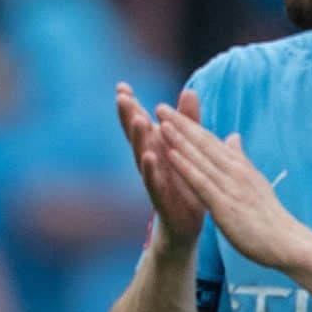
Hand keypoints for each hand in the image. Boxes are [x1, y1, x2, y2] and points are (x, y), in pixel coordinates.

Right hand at [117, 83, 204, 250]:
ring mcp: (154, 180)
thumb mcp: (187, 148)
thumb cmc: (183, 182)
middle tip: (121, 96)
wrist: (185, 225)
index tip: (121, 86)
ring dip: (138, 139)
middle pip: (136, 136)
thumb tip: (189, 90)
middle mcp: (151, 162)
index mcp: (157, 148)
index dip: (131, 106)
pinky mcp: (161, 198)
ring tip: (137, 120)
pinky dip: (150, 170)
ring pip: (142, 156)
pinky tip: (148, 157)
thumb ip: (188, 121)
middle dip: (128, 116)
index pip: (141, 123)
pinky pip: (154, 183)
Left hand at [157, 106, 310, 273]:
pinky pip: (201, 182)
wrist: (286, 242)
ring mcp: (230, 186)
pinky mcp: (225, 204)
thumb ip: (240, 159)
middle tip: (161, 106)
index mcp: (240, 166)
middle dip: (181, 124)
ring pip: (200, 158)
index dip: (190, 125)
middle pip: (204, 143)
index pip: (211, 140)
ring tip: (161, 123)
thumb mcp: (254, 182)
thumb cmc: (269, 216)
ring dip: (179, 139)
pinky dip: (185, 166)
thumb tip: (233, 137)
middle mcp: (235, 170)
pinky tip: (170, 155)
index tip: (172, 111)